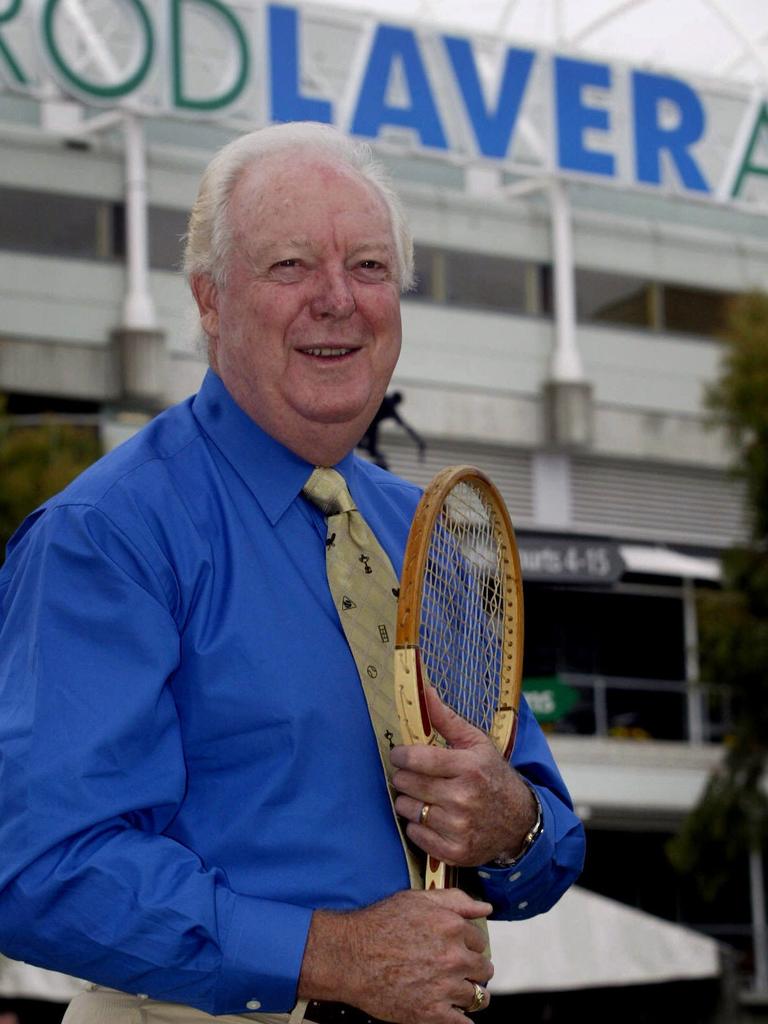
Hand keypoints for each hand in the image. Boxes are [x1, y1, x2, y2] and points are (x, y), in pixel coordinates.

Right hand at [298, 888, 492, 1023]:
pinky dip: (462, 1019)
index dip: (469, 944)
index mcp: (452, 926)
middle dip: (474, 969)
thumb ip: (456, 900)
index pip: (480, 940)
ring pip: (478, 996)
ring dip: (472, 994)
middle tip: (459, 970)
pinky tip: (454, 1012)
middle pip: (484, 968)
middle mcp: (453, 956)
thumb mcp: (417, 899)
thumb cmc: (379, 924)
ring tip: (459, 992)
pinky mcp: (433, 1014)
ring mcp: (445, 986)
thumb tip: (485, 908)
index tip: (460, 949)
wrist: (350, 956)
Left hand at [390, 687, 537, 866]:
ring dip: (409, 801)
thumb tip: (424, 690)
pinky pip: (415, 834)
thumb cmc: (491, 775)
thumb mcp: (475, 742)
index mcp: (468, 767)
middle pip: (407, 784)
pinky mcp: (455, 851)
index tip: (400, 755)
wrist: (518, 821)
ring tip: (423, 796)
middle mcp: (463, 798)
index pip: (417, 759)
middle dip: (405, 777)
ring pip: (407, 809)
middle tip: (415, 776)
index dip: (401, 756)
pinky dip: (417, 825)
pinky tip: (431, 817)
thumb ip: (445, 718)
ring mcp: (459, 827)